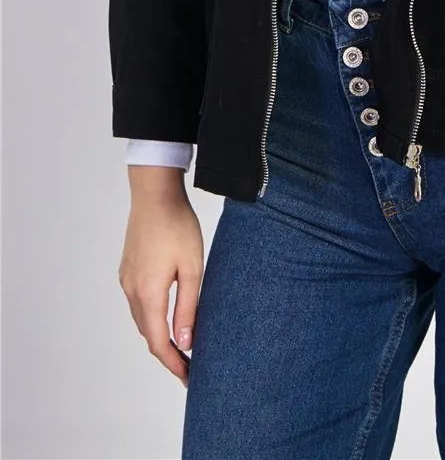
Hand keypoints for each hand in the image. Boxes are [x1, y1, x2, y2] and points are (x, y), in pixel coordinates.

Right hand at [118, 178, 203, 388]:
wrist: (154, 193)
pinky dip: (152, 316)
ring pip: (142, 319)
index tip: (189, 377)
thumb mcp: (192, 267)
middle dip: (168, 353)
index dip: (173, 364)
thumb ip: (188, 306)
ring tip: (181, 344)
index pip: (158, 342)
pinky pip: (138, 302)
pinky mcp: (127, 269)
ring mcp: (126, 279)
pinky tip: (166, 315)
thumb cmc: (177, 225)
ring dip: (159, 334)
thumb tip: (185, 341)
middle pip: (148, 334)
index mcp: (148, 293)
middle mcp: (132, 291)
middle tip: (190, 366)